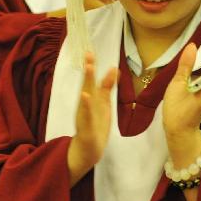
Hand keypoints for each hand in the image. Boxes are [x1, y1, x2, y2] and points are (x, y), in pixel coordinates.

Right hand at [67, 52, 116, 186]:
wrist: (88, 150)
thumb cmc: (95, 125)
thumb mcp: (103, 103)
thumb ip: (107, 87)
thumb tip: (114, 69)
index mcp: (92, 99)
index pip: (93, 80)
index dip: (91, 66)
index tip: (90, 51)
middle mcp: (87, 105)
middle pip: (88, 85)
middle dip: (88, 71)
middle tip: (88, 55)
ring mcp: (85, 116)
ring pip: (86, 98)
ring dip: (87, 84)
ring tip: (88, 69)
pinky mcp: (86, 128)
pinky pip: (85, 116)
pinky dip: (85, 106)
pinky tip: (85, 96)